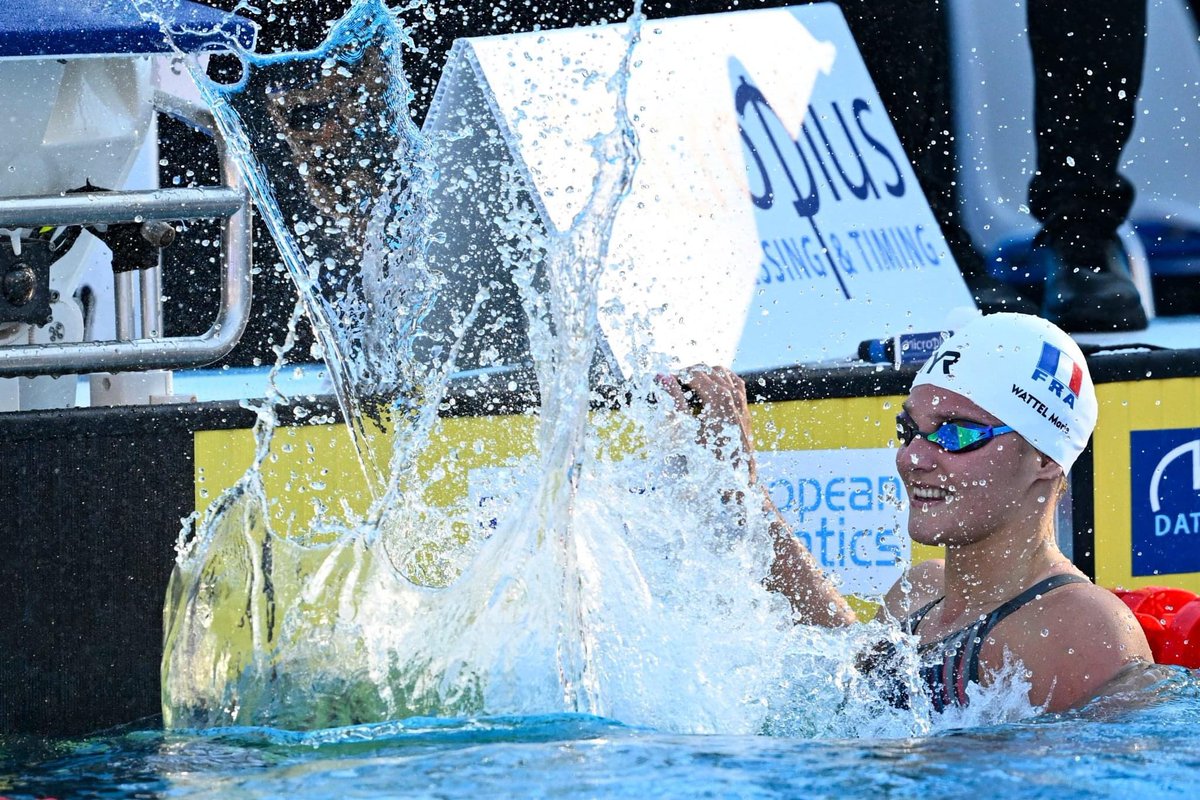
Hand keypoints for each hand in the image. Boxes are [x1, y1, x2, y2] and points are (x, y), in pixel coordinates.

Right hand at [657, 365, 756, 484]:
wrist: (734, 480)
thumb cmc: (706, 459)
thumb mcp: (685, 431)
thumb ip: (674, 400)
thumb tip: (663, 377)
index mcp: (718, 399)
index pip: (693, 374)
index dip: (676, 376)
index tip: (664, 382)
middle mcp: (733, 397)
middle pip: (707, 370)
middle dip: (688, 374)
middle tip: (673, 384)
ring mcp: (742, 403)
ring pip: (723, 373)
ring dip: (705, 375)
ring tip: (689, 385)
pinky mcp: (745, 411)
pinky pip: (735, 384)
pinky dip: (722, 380)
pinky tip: (711, 388)